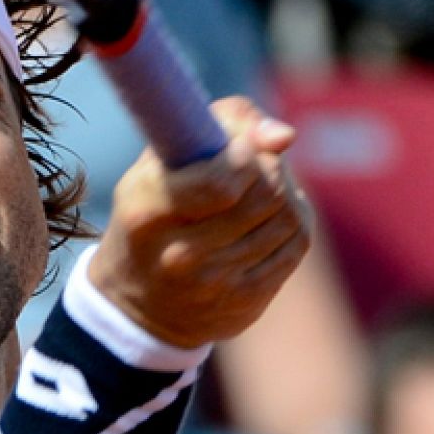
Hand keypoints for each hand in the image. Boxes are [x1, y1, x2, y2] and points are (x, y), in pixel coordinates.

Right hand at [88, 96, 311, 348]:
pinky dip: (293, 220)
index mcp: (148, 212)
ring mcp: (216, 284)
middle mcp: (181, 255)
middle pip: (266, 194)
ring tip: (262, 187)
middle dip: (270, 166)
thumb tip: (283, 136)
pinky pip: (295, 244)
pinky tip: (271, 216)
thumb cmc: (152, 216)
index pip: (221, 182)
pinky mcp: (246, 301)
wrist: (139, 307)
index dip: (246, 153)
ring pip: (288, 217)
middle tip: (256, 162)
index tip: (241, 145)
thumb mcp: (156, 165)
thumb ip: (216, 126)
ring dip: (286, 191)